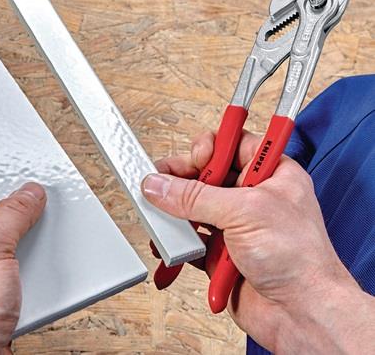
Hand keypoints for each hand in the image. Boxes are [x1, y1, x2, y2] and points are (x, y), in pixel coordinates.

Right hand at [143, 131, 374, 352]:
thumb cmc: (299, 259)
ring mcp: (236, 224)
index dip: (212, 147)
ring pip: (194, 206)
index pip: (234, 145)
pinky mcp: (221, 250)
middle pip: (207, 174)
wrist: (302, 314)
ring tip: (157, 212)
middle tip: (158, 181)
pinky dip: (175, 240)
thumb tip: (160, 185)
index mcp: (271, 174)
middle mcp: (253, 196)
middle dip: (181, 178)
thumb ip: (195, 197)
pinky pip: (190, 237)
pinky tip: (166, 241)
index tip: (195, 158)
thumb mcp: (244, 212)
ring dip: (173, 210)